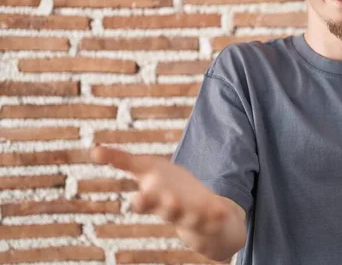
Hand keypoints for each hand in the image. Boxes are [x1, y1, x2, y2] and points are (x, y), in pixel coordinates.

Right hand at [90, 145, 226, 233]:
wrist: (198, 215)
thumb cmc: (165, 188)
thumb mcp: (146, 170)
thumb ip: (122, 161)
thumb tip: (92, 151)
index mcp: (155, 199)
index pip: (144, 203)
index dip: (141, 202)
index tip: (137, 198)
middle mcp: (171, 210)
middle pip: (165, 210)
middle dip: (163, 206)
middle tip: (156, 201)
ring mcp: (192, 214)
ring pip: (189, 215)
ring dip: (188, 211)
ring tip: (183, 202)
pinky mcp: (211, 215)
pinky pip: (216, 216)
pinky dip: (219, 214)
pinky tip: (224, 210)